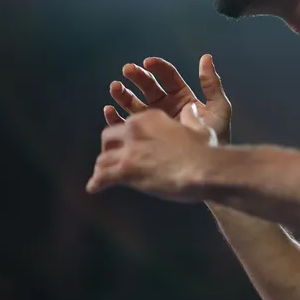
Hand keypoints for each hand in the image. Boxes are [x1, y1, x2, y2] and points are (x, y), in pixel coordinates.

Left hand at [85, 106, 214, 199]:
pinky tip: (94, 189)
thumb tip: (192, 110)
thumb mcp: (200, 129)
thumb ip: (192, 119)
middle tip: (112, 160)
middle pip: (108, 137)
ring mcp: (129, 150)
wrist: (203, 168)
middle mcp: (135, 129)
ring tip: (101, 177)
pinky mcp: (126, 170)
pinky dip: (96, 183)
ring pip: (103, 159)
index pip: (128, 124)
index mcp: (151, 118)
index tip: (127, 144)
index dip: (126, 136)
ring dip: (102, 168)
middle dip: (109, 149)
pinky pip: (102, 177)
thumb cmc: (205, 151)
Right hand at [104, 55, 230, 144]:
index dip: (158, 68)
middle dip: (137, 77)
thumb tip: (206, 57)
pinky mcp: (144, 136)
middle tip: (127, 70)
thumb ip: (212, 84)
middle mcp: (166, 106)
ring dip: (123, 95)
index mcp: (182, 96)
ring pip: (135, 104)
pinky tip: (110, 110)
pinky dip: (116, 118)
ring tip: (115, 88)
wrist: (209, 165)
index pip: (168, 77)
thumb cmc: (217, 137)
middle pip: (148, 87)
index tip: (148, 62)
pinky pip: (127, 126)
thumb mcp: (219, 108)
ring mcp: (154, 121)